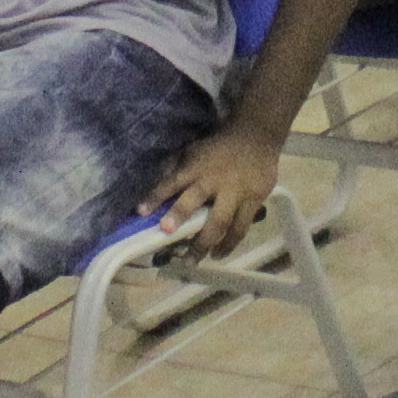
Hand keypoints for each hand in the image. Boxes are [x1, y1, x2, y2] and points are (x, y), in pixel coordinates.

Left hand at [145, 124, 287, 255]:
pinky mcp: (254, 200)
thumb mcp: (194, 150)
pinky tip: (219, 253)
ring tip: (192, 260)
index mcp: (196, 168)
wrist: (256, 136)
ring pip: (220, 223)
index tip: (141, 212)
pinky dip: (230, 243)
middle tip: (167, 234)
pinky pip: (241, 227)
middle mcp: (214, 181)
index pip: (172, 182)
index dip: (156, 196)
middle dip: (180, 217)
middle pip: (195, 202)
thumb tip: (155, 184)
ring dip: (205, 244)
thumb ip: (175, 166)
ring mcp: (236, 192)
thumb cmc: (218, 147)